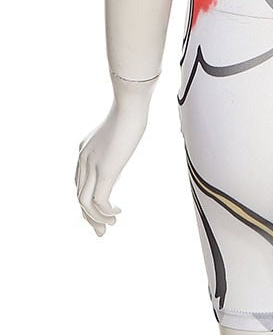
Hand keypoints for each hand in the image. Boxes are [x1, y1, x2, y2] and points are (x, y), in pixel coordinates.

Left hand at [75, 75, 156, 235]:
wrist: (130, 104)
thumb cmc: (131, 109)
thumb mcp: (120, 127)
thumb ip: (118, 137)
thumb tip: (129, 131)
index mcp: (84, 149)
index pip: (80, 182)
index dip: (87, 199)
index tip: (100, 210)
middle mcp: (83, 160)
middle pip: (79, 195)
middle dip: (89, 216)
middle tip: (102, 230)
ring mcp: (92, 166)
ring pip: (84, 203)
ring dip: (96, 219)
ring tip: (110, 225)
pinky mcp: (104, 171)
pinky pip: (98, 201)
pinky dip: (105, 213)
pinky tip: (117, 213)